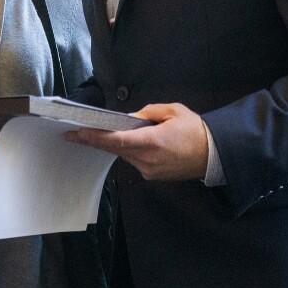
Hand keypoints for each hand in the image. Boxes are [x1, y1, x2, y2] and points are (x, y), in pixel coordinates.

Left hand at [63, 103, 208, 180]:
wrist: (215, 155)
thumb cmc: (195, 130)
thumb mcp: (173, 112)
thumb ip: (148, 113)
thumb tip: (129, 118)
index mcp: (153, 142)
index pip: (117, 140)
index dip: (95, 137)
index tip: (78, 133)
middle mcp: (148, 160)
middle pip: (115, 149)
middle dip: (94, 141)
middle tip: (73, 134)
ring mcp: (149, 170)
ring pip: (123, 155)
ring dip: (111, 145)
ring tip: (93, 134)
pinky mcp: (152, 175)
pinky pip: (133, 161)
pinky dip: (126, 151)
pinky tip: (121, 143)